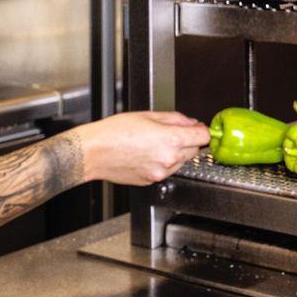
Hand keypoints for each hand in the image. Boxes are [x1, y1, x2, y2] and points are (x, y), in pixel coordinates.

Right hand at [74, 111, 209, 185]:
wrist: (93, 152)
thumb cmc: (114, 132)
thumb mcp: (148, 116)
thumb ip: (174, 118)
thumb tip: (190, 122)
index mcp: (171, 139)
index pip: (203, 136)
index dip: (202, 130)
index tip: (199, 128)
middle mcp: (169, 158)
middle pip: (195, 150)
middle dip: (189, 140)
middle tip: (172, 132)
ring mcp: (161, 172)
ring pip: (182, 161)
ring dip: (177, 153)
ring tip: (155, 143)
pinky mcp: (152, 180)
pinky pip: (167, 171)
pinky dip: (164, 163)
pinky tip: (148, 154)